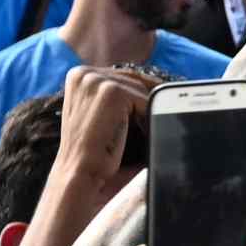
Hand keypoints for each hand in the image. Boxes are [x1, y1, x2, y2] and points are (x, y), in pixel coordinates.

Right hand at [47, 66, 155, 185]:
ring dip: (154, 109)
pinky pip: (148, 100)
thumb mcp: (101, 114)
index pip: (125, 76)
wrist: (78, 172)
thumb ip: (117, 96)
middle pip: (137, 80)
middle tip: (168, 111)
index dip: (144, 91)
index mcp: (79, 75)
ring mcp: (96, 81)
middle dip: (153, 97)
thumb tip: (157, 86)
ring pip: (144, 90)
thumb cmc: (92, 149)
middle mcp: (84, 73)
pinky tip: (151, 132)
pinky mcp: (112, 92)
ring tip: (157, 126)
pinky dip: (153, 117)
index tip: (160, 102)